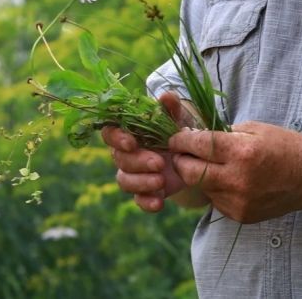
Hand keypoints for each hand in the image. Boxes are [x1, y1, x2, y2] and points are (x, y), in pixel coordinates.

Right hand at [101, 92, 190, 212]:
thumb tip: (167, 96)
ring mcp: (134, 174)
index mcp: (128, 132)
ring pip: (124, 181)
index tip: (131, 142)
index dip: (117, 139)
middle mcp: (126, 154)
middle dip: (138, 162)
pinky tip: (159, 203)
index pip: (110, 133)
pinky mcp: (145, 191)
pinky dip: (147, 203)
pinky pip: (138, 200)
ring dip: (141, 182)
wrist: (192, 154)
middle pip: (119, 159)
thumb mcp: (177, 117)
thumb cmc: (176, 130)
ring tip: (161, 181)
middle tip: (159, 163)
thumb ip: (170, 108)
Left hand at [168, 121, 301, 223]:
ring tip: (213, 165)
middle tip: (184, 152)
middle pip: (189, 172)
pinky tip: (230, 180)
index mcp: (242, 152)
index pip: (197, 145)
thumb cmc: (284, 146)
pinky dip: (216, 189)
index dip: (181, 140)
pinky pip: (216, 200)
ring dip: (200, 175)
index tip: (176, 137)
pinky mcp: (241, 216)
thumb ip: (222, 134)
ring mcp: (239, 202)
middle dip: (182, 160)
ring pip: (201, 187)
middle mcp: (238, 179)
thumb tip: (191, 137)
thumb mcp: (255, 129)